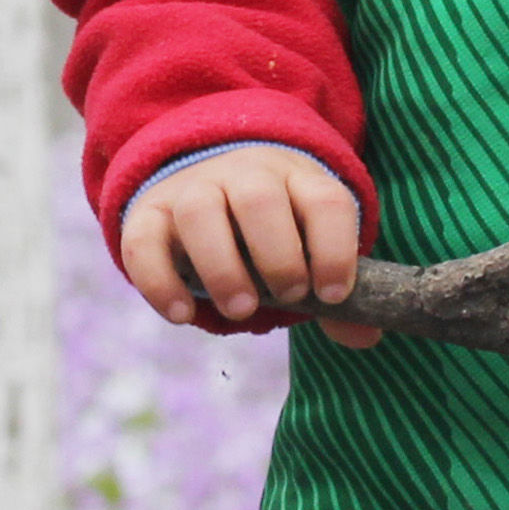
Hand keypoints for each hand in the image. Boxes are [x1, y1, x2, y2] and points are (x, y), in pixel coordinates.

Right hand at [115, 145, 382, 346]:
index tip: (333, 295)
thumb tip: (365, 336)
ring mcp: (192, 188)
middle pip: (259, 200)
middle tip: (288, 296)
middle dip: (279, 256)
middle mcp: (244, 174)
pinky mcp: (149, 213)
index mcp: (296, 178)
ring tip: (241, 311)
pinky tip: (182, 315)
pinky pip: (144, 241)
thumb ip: (333, 289)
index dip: (335, 249)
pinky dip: (160, 282)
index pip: (325, 201)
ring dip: (223, 267)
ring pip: (200, 212)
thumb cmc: (271, 228)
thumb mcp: (307, 245)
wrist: (204, 178)